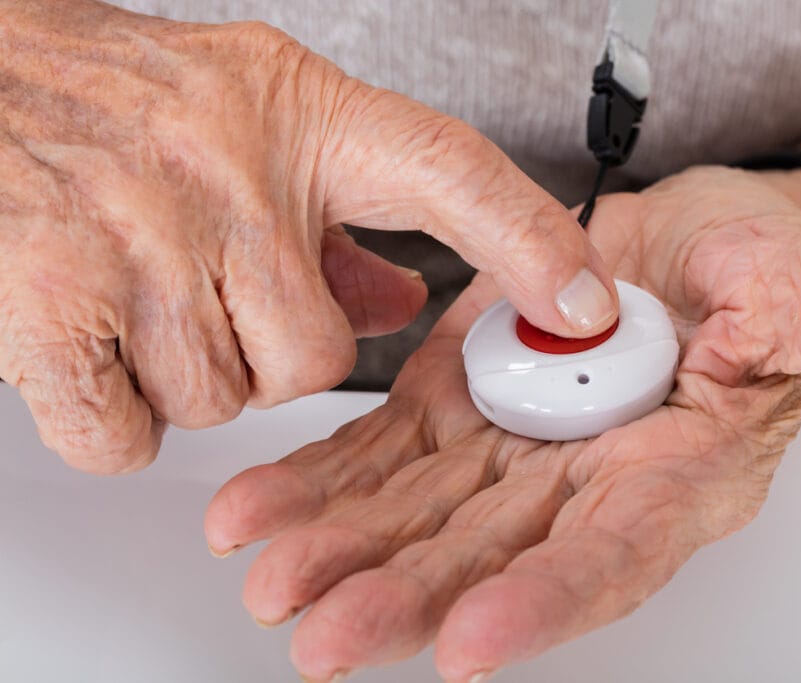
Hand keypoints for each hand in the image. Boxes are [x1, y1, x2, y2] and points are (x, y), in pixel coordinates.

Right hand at [0, 0, 616, 472]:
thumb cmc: (105, 99)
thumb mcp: (246, 120)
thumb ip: (339, 216)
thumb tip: (405, 302)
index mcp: (296, 115)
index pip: (450, 172)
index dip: (529, 241)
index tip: (586, 302)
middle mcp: (230, 170)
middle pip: (319, 357)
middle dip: (267, 356)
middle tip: (203, 294)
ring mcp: (143, 235)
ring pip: (226, 401)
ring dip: (184, 377)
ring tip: (130, 293)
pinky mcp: (54, 304)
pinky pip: (131, 433)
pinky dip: (111, 412)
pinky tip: (84, 338)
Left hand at [204, 167, 800, 680]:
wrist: (672, 245)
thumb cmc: (744, 268)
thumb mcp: (796, 276)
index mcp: (674, 470)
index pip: (615, 555)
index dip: (549, 601)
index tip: (476, 642)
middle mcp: (582, 481)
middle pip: (492, 558)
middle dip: (407, 598)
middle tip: (325, 633)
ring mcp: (510, 449)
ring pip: (418, 517)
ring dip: (342, 549)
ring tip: (269, 577)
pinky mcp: (454, 406)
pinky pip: (380, 456)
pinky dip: (319, 484)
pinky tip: (257, 510)